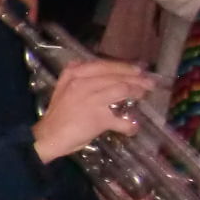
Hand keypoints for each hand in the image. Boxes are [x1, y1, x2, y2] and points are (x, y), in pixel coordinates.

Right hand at [32, 59, 154, 164]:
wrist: (49, 136)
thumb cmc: (58, 114)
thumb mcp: (62, 87)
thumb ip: (74, 75)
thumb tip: (86, 63)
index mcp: (74, 74)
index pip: (104, 65)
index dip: (124, 67)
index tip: (138, 70)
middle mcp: (82, 83)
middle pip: (116, 76)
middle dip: (136, 78)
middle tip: (149, 83)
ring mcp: (91, 100)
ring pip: (122, 89)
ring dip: (137, 92)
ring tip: (144, 96)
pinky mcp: (98, 118)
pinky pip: (120, 119)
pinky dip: (129, 124)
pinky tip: (133, 127)